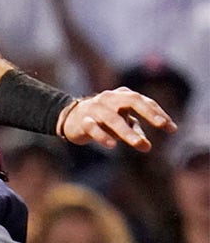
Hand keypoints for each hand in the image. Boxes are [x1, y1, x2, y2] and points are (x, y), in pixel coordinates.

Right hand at [56, 87, 176, 150]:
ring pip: (113, 118)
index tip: (171, 129)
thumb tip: (147, 146)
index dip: (158, 113)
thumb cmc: (102, 119)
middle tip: (161, 125)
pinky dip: (102, 136)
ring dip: (128, 132)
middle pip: (132, 101)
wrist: (70, 119)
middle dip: (148, 112)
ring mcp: (95, 108)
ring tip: (141, 145)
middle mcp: (109, 99)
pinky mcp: (82, 121)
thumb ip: (134, 129)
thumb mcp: (121, 122)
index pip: (144, 101)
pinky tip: (112, 145)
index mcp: (122, 96)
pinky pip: (93, 128)